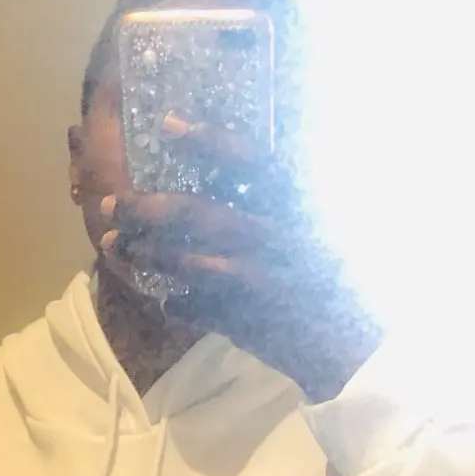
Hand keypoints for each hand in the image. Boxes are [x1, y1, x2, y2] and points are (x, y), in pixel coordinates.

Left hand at [100, 116, 380, 398]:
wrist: (364, 351)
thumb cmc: (352, 281)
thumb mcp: (332, 227)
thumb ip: (295, 199)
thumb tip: (264, 168)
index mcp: (300, 205)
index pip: (250, 161)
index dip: (208, 141)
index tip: (169, 124)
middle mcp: (275, 238)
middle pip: (199, 214)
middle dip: (148, 209)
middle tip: (110, 204)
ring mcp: (258, 282)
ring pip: (188, 262)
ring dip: (148, 254)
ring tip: (112, 246)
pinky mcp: (248, 320)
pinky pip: (199, 309)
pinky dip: (179, 304)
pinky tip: (163, 300)